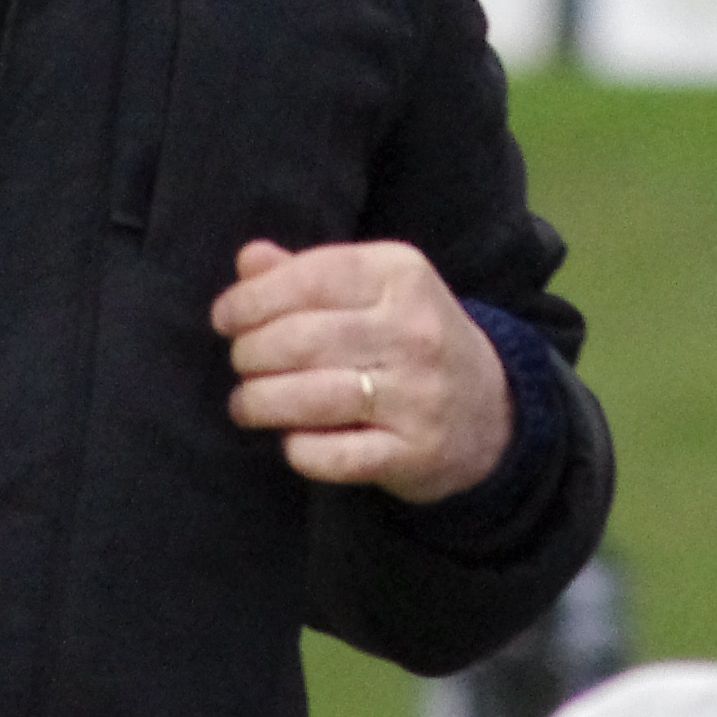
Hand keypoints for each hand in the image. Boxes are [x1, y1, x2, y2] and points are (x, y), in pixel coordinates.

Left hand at [213, 238, 514, 502]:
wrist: (491, 409)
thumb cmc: (410, 339)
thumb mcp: (375, 289)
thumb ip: (309, 272)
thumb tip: (249, 260)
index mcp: (401, 274)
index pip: (311, 277)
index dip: (252, 299)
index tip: (224, 319)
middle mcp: (414, 331)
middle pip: (302, 339)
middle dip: (250, 354)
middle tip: (240, 364)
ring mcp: (418, 395)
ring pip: (311, 399)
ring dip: (259, 403)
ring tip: (246, 404)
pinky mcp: (414, 452)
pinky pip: (333, 456)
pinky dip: (298, 449)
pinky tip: (291, 440)